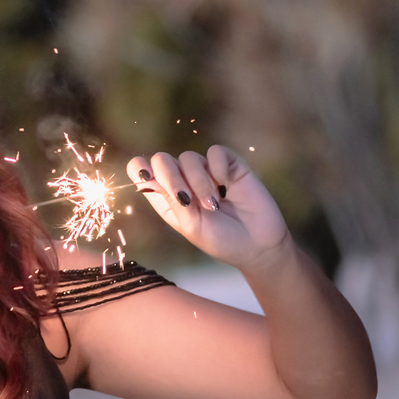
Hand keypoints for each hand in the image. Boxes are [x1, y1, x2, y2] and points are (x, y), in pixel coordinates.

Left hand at [127, 145, 289, 270]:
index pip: (143, 172)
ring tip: (215, 204)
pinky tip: (227, 185)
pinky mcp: (229, 165)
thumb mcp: (191, 226)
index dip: (139, 169)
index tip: (144, 175)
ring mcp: (206, 172)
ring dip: (199, 182)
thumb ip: (171, 200)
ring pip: (188, 158)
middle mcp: (183, 181)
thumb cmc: (221, 241)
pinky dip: (218, 167)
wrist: (259, 245)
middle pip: (162, 160)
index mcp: (168, 198)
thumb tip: (146, 174)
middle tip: (187, 200)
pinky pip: (215, 152)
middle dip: (171, 178)